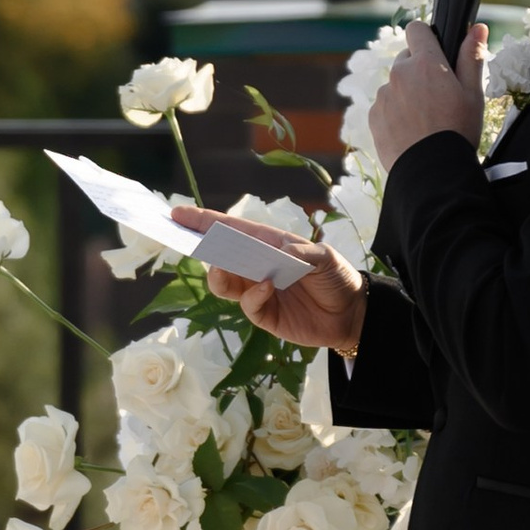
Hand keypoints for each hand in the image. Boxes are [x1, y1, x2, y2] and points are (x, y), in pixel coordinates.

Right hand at [168, 205, 367, 357]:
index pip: (231, 229)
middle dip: (200, 246)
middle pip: (218, 256)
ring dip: (219, 275)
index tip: (177, 214)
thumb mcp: (326, 258)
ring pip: (223, 283)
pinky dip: (253, 296)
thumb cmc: (337, 277)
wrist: (352, 314)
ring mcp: (257, 291)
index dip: (203, 221)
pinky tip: (267, 288)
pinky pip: (248, 305)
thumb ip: (303, 253)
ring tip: (223, 268)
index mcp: (267, 244)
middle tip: (186, 241)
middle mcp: (256, 266)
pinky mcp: (264, 315)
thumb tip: (279, 251)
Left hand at [367, 20, 486, 171]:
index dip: (426, 37)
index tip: (435, 50)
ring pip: (396, 84)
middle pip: (406, 59)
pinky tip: (412, 131)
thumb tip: (478, 27)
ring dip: (407, 93)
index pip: (416, 29)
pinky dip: (395, 113)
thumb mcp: (473, 93)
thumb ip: (471, 57)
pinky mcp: (373, 117)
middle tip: (438, 95)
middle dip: (419, 70)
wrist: (432, 172)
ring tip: (426, 119)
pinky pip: (384, 106)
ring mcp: (383, 96)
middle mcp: (399, 74)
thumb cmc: (458, 131)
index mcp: (425, 64)